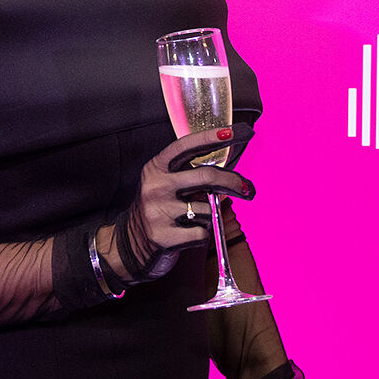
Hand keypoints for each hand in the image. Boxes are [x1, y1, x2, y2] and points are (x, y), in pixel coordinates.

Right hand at [103, 124, 255, 284]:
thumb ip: (192, 177)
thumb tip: (232, 180)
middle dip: (234, 182)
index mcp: (156, 167)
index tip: (234, 133)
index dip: (212, 137)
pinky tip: (186, 235)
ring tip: (192, 220)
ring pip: (208, 209)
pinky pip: (202, 233)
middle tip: (248, 190)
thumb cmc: (158, 210)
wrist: (129, 245)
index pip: (187, 146)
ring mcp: (157, 211)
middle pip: (207, 176)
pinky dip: (202, 236)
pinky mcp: (163, 236)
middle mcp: (155, 185)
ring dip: (210, 216)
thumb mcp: (167, 186)